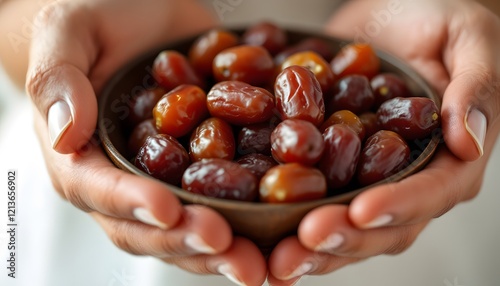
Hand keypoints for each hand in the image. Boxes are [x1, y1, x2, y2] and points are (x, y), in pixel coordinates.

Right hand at [26, 1, 266, 284]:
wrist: (144, 10)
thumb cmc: (98, 15)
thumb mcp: (70, 32)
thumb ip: (59, 79)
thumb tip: (67, 134)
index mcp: (83, 155)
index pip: (99, 190)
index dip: (132, 204)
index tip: (168, 210)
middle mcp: (126, 178)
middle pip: (150, 225)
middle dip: (187, 240)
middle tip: (228, 248)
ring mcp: (170, 178)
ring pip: (192, 226)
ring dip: (225, 249)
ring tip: (262, 262)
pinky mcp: (206, 167)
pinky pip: (227, 199)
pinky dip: (253, 219)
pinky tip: (284, 230)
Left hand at [267, 0, 499, 283]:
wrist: (391, 12)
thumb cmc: (439, 19)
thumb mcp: (470, 38)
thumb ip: (476, 86)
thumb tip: (468, 140)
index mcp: (449, 158)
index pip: (430, 193)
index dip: (398, 207)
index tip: (359, 212)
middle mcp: (407, 180)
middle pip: (381, 226)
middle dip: (343, 239)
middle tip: (303, 243)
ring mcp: (365, 179)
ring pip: (342, 226)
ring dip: (308, 247)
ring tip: (274, 260)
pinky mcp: (329, 170)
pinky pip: (309, 200)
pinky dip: (283, 220)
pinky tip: (255, 232)